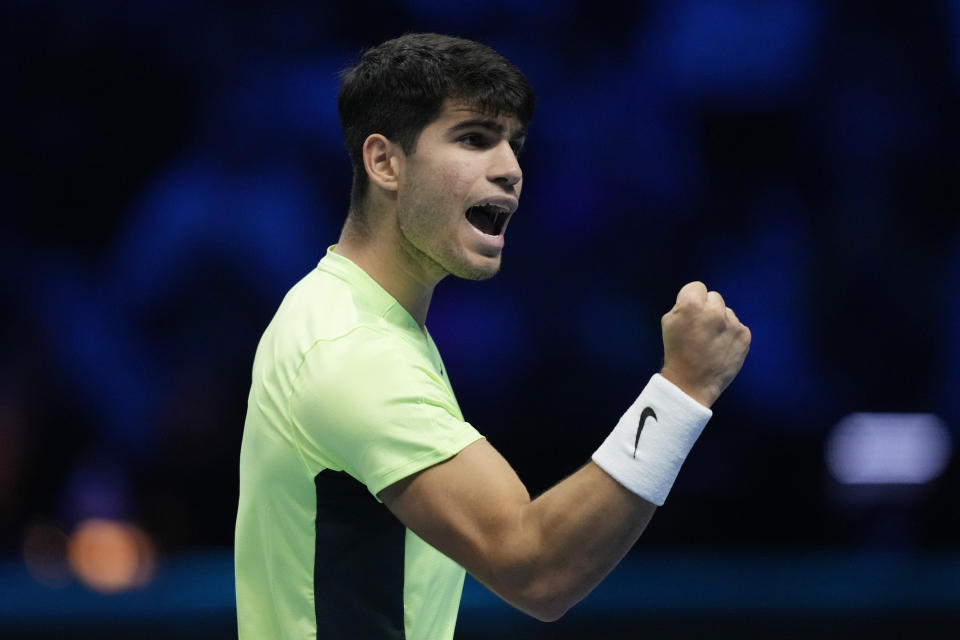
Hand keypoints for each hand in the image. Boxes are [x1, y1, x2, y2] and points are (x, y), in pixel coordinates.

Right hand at [659, 281, 750, 407]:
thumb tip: (697, 302)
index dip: (691, 300)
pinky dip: (731, 334)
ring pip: (727, 312)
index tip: (689, 314)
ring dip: (721, 321)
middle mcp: (715, 311)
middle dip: (708, 308)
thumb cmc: (676, 352)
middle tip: (701, 328)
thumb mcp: (668, 323)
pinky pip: (737, 326)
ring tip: (711, 340)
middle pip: (714, 297)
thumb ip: (682, 306)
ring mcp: (733, 324)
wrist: (691, 384)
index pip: (697, 287)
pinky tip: (722, 347)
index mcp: (692, 305)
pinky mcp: (745, 336)